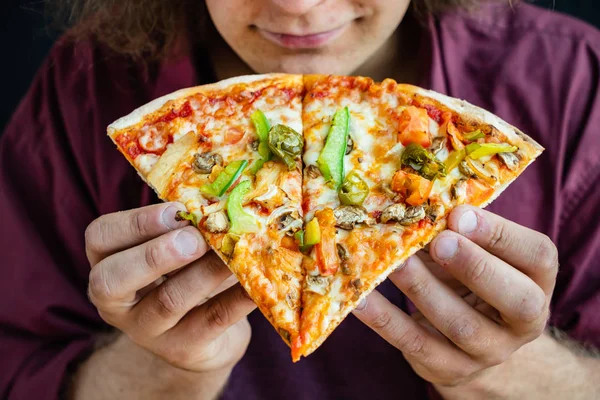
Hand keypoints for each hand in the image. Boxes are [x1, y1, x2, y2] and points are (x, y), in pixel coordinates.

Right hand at [85, 203, 255, 373]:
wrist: (207, 338)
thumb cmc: (186, 276)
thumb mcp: (175, 250)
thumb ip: (185, 227)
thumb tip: (222, 198)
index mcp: (108, 263)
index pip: (100, 238)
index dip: (135, 223)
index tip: (174, 210)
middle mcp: (117, 301)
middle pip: (113, 279)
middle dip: (155, 255)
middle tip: (195, 238)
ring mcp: (147, 330)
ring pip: (168, 301)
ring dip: (204, 273)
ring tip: (233, 253)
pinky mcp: (183, 349)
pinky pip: (211, 321)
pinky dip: (236, 299)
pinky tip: (256, 283)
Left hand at [353, 205, 558, 386]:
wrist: (463, 340)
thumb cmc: (467, 279)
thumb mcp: (473, 253)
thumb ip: (456, 230)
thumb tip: (413, 200)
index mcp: (536, 282)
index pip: (537, 256)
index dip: (501, 235)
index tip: (460, 213)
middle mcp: (522, 322)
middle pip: (516, 299)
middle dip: (476, 267)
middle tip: (440, 240)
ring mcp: (488, 351)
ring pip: (461, 324)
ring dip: (425, 289)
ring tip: (396, 262)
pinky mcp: (448, 368)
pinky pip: (415, 343)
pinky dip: (386, 320)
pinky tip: (361, 298)